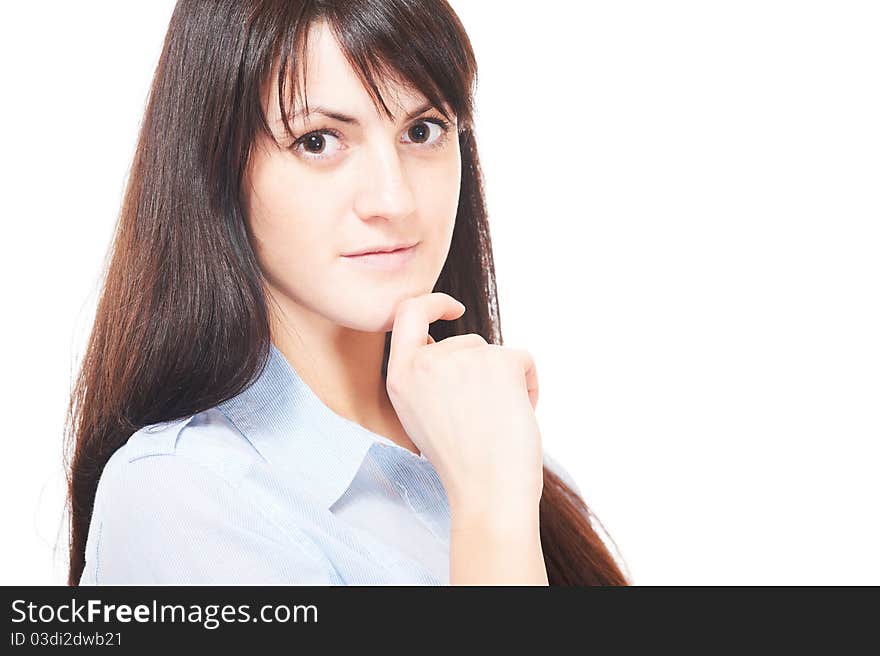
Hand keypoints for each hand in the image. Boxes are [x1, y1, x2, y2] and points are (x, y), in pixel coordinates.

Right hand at [385, 292, 542, 509]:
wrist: (488, 492)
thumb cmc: (461, 463)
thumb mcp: (420, 415)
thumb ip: (425, 377)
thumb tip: (448, 345)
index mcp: (400, 375)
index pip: (407, 314)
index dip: (432, 304)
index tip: (452, 308)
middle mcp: (426, 361)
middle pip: (465, 343)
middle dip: (482, 374)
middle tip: (483, 417)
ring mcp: (463, 358)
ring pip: (494, 353)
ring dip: (505, 382)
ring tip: (496, 422)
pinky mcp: (500, 361)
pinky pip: (522, 358)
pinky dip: (529, 383)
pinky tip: (519, 414)